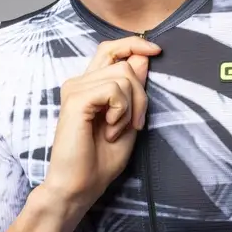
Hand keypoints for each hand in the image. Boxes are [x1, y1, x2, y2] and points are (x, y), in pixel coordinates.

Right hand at [38, 35, 160, 218]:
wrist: (80, 187)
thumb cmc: (101, 160)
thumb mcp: (129, 120)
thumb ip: (135, 89)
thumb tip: (142, 56)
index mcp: (90, 86)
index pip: (111, 49)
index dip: (134, 44)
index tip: (156, 50)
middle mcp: (80, 82)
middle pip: (124, 63)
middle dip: (141, 94)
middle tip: (135, 124)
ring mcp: (75, 89)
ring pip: (123, 76)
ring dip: (132, 107)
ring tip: (116, 131)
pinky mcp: (76, 99)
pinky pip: (114, 90)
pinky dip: (121, 112)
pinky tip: (110, 131)